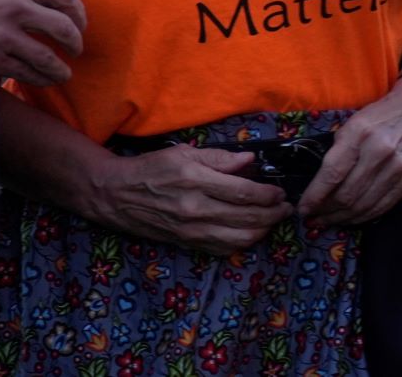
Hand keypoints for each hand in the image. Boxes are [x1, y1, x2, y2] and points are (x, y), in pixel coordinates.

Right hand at [0, 0, 86, 83]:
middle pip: (63, 27)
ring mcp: (2, 35)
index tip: (81, 22)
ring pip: (48, 57)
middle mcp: (13, 4)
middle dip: (76, 42)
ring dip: (61, 68)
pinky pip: (26, 73)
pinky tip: (44, 80)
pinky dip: (40, 78)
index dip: (79, 12)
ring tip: (64, 72)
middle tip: (77, 48)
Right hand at [86, 145, 291, 252]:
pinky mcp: (187, 243)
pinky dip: (242, 243)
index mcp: (195, 182)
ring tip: (273, 221)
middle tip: (285, 208)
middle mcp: (195, 210)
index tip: (280, 193)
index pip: (243, 192)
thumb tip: (250, 161)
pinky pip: (222, 249)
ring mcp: (191, 231)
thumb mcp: (183, 153)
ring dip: (262, 231)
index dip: (268, 195)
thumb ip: (219, 158)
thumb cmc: (151, 168)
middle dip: (273, 215)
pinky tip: (251, 233)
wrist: (117, 195)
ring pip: (238, 239)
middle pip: (246, 218)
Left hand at [298, 78, 401, 227]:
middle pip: (347, 195)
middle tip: (313, 218)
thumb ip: (337, 152)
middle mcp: (380, 153)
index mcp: (360, 134)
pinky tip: (349, 218)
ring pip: (363, 206)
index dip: (315, 196)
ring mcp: (397, 170)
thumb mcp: (352, 123)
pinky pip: (381, 208)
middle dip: (325, 211)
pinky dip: (362, 217)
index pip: (333, 174)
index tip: (303, 208)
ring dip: (341, 219)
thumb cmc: (379, 115)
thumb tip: (318, 185)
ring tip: (327, 221)